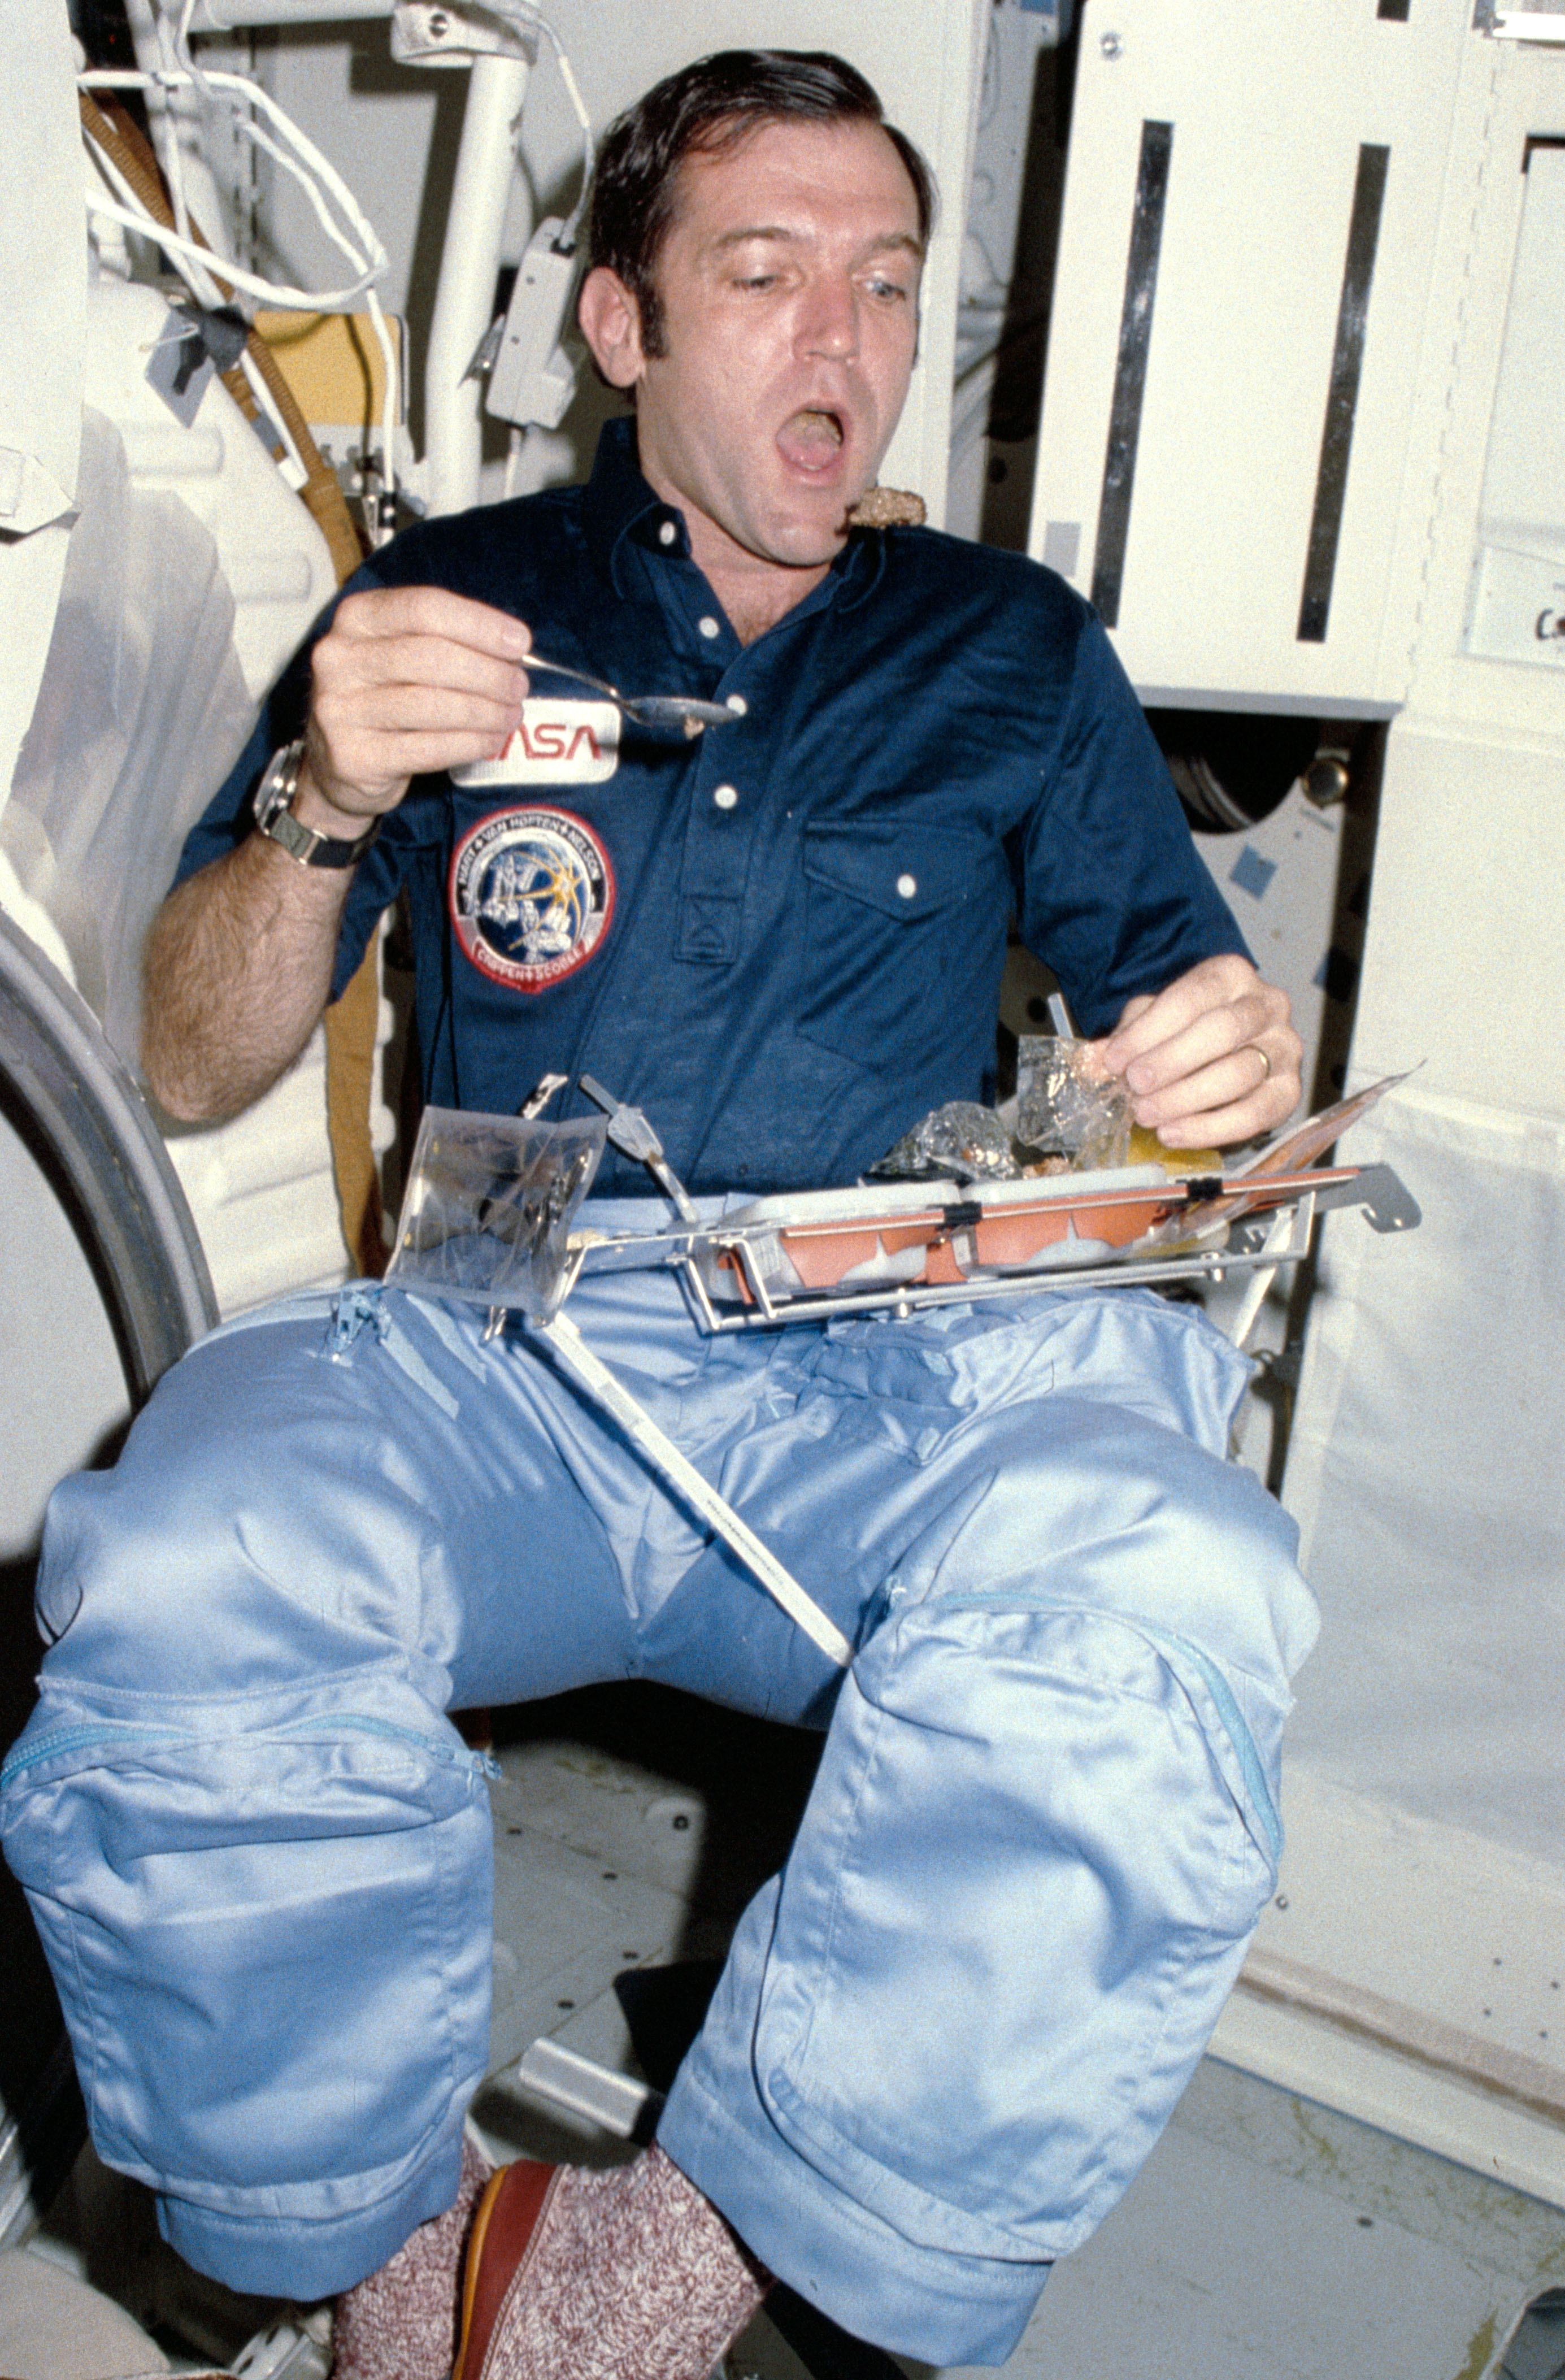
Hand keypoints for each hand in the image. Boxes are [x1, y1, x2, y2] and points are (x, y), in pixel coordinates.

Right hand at [294, 586, 533, 835]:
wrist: (338, 761)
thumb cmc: (385, 695)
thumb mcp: (403, 651)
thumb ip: (447, 640)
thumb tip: (512, 648)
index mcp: (357, 617)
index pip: (423, 608)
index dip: (478, 624)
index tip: (519, 643)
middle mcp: (339, 658)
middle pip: (431, 657)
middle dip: (488, 674)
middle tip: (518, 687)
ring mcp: (340, 708)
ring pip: (432, 705)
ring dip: (485, 712)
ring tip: (510, 715)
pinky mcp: (353, 756)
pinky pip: (428, 748)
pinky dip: (470, 743)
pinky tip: (491, 740)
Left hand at [1093, 955, 1301, 1146]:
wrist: (1232, 1047)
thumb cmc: (1189, 1029)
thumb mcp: (1153, 1021)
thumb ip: (1125, 1037)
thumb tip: (1092, 1061)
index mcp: (1231, 975)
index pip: (1192, 997)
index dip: (1150, 1030)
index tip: (1115, 1059)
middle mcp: (1267, 1006)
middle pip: (1223, 1031)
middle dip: (1172, 1061)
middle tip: (1135, 1086)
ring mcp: (1284, 1049)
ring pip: (1241, 1073)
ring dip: (1187, 1097)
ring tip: (1147, 1114)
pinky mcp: (1289, 1092)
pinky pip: (1255, 1114)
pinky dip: (1210, 1128)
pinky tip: (1173, 1133)